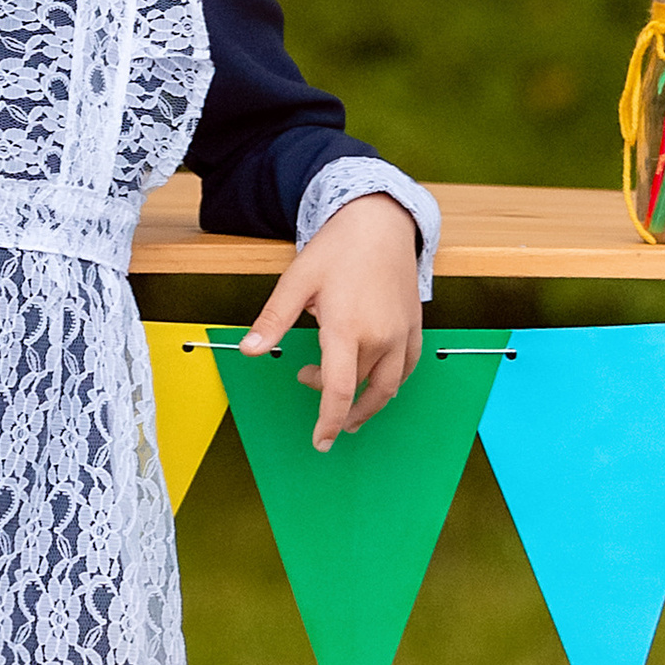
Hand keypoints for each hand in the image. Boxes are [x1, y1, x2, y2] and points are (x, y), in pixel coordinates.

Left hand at [242, 194, 423, 450]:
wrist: (381, 223)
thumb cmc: (338, 250)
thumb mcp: (296, 281)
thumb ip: (273, 320)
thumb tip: (249, 350)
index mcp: (346, 328)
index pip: (339, 390)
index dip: (329, 421)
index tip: (321, 441)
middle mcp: (379, 337)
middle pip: (356, 387)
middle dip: (332, 395)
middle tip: (307, 378)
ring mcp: (401, 334)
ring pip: (387, 387)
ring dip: (366, 403)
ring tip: (349, 412)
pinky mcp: (415, 328)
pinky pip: (406, 370)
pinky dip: (390, 385)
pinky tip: (378, 385)